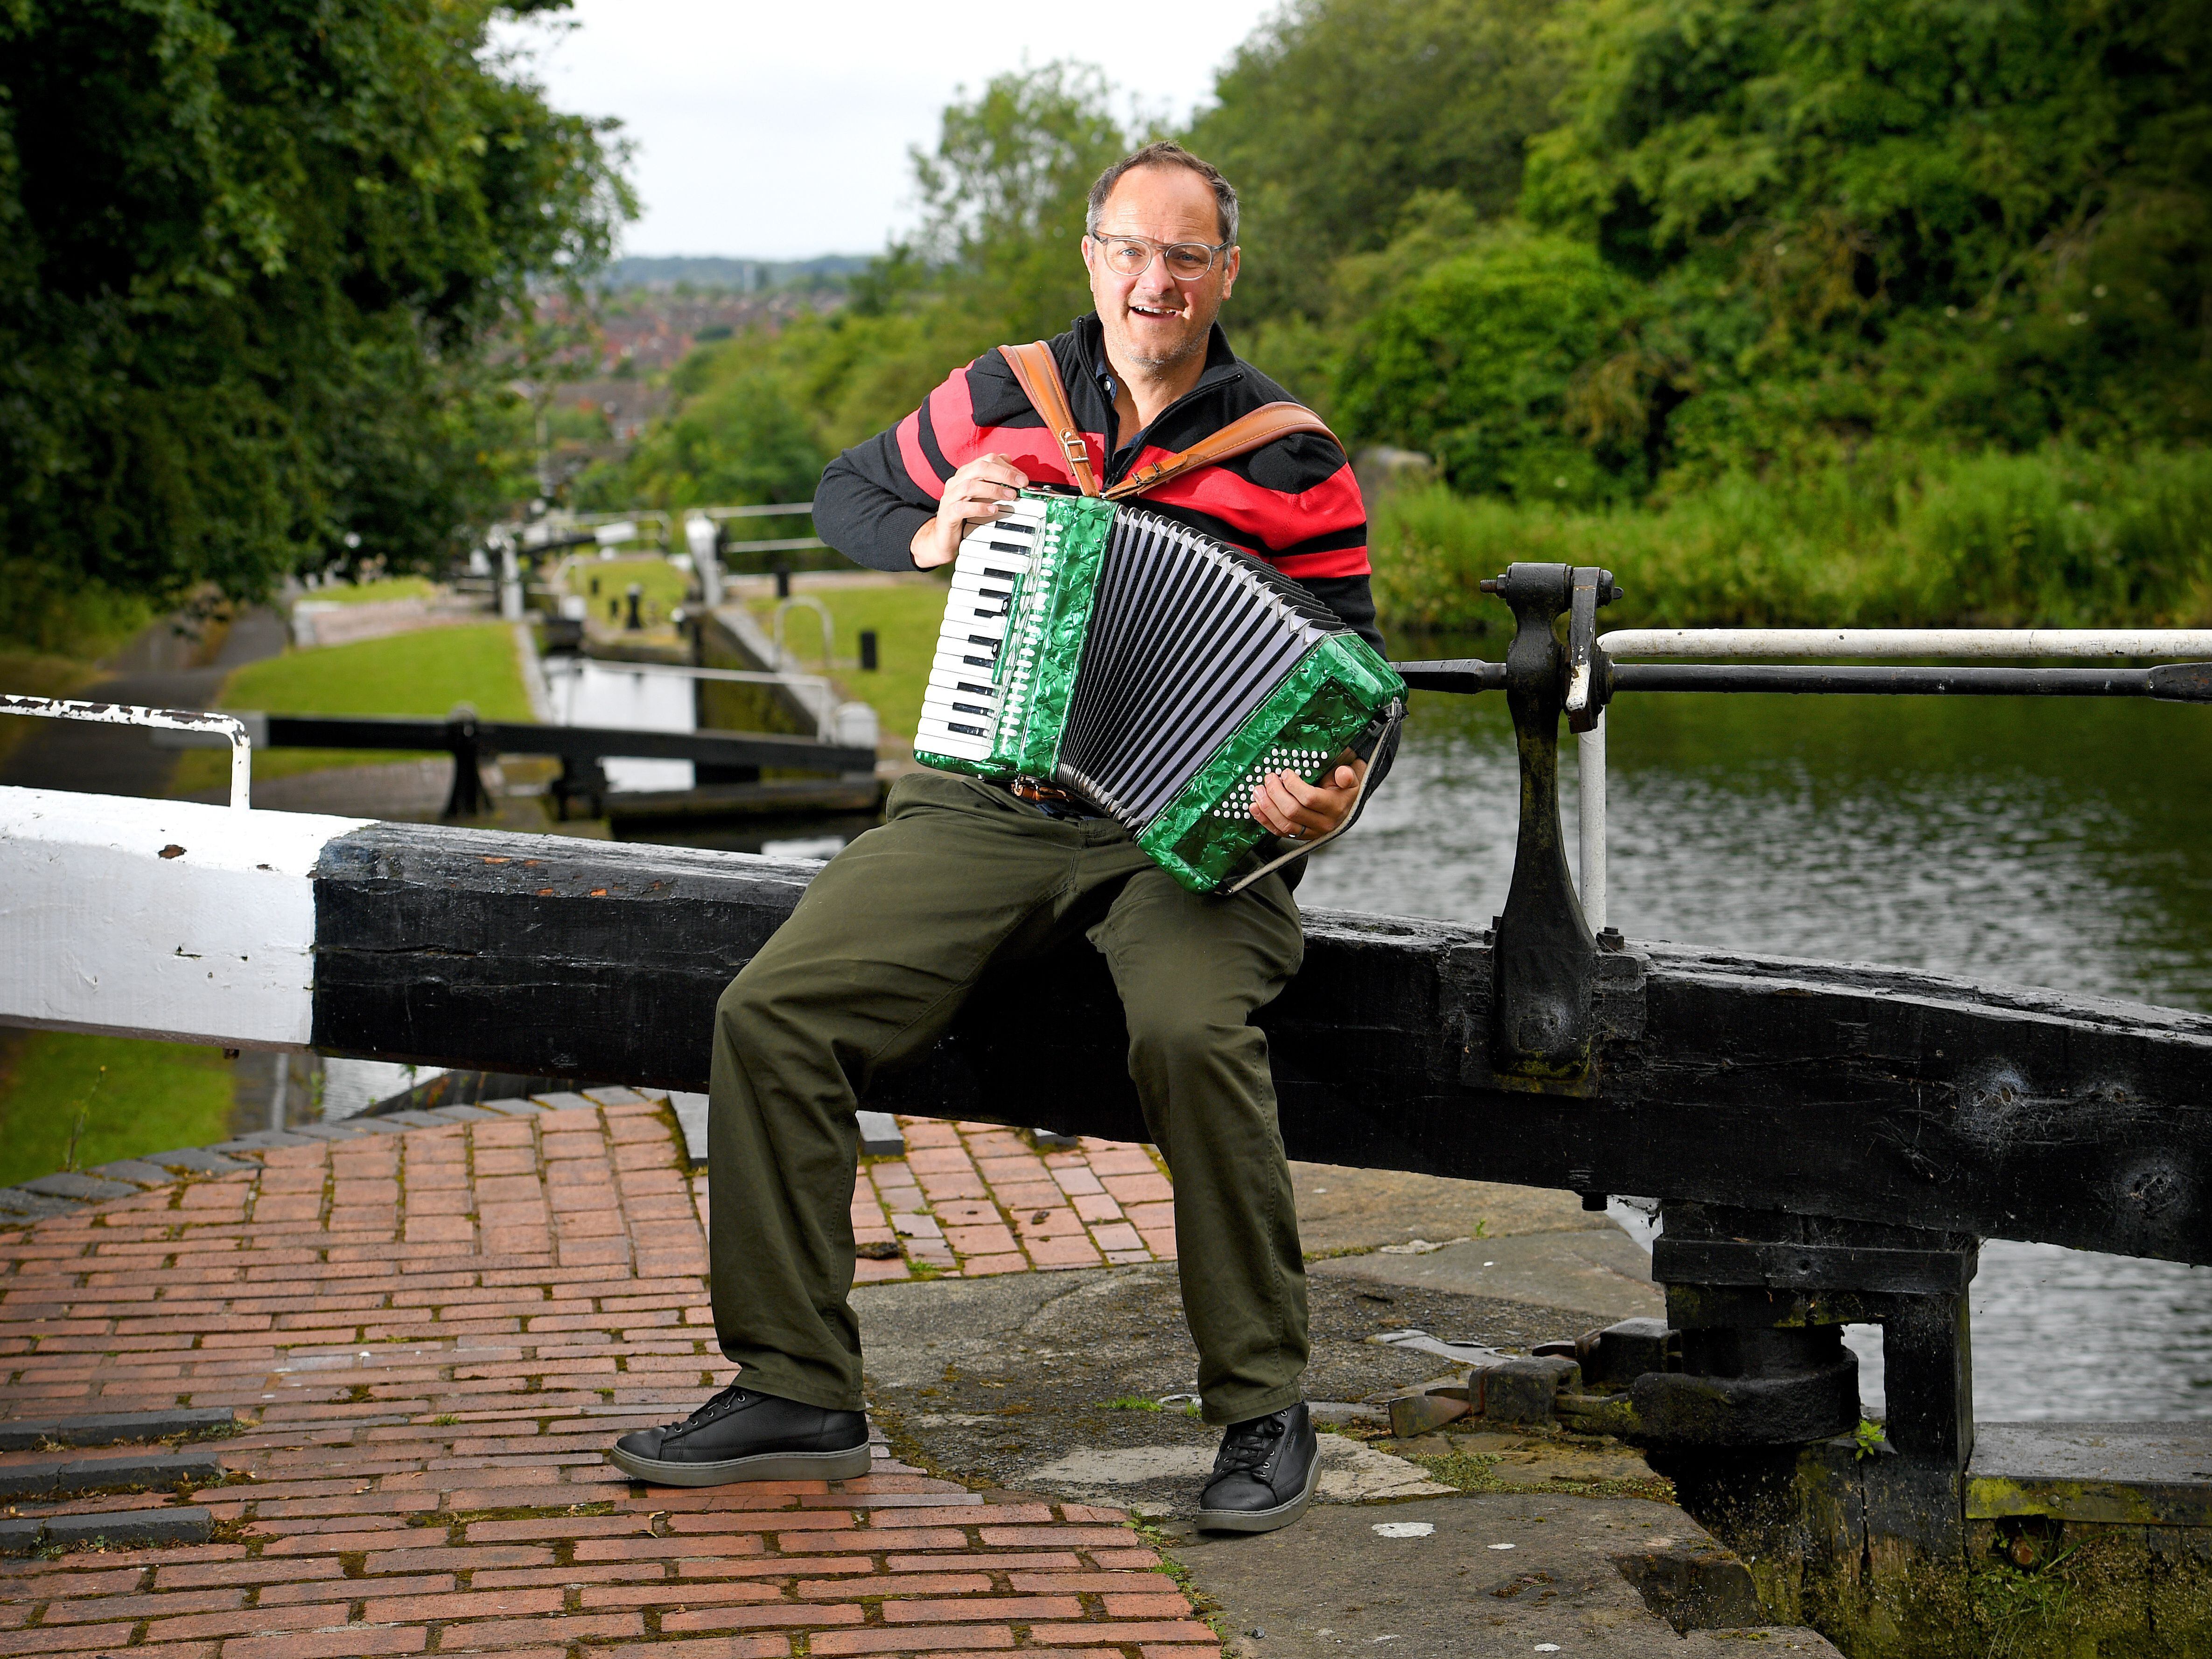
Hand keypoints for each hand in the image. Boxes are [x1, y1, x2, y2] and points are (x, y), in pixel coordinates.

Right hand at [911, 453, 1028, 568]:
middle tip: (1020, 484)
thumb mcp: (982, 495)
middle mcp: (956, 482)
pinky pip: (962, 508)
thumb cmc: (965, 515)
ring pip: (970, 486)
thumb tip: (1012, 467)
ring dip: (994, 489)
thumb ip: (994, 481)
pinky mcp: (947, 514)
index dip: (1007, 467)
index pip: (987, 460)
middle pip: (979, 468)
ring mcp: (950, 498)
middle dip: (1003, 474)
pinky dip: (979, 507)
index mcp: (965, 474)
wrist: (944, 538)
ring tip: (1010, 496)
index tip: (1022, 478)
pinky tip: (993, 510)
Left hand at [1251, 758, 1366, 843]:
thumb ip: (1347, 775)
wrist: (1346, 804)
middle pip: (1293, 812)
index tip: (1285, 772)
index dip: (1293, 785)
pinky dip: (1264, 820)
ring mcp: (1311, 832)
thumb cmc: (1344, 787)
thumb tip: (1343, 774)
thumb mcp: (1351, 777)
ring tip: (1257, 791)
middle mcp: (1324, 823)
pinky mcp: (1301, 836)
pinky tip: (1255, 808)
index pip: (1310, 798)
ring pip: (1284, 825)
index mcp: (1335, 807)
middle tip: (1268, 778)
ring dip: (1267, 807)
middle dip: (1276, 793)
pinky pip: (1279, 832)